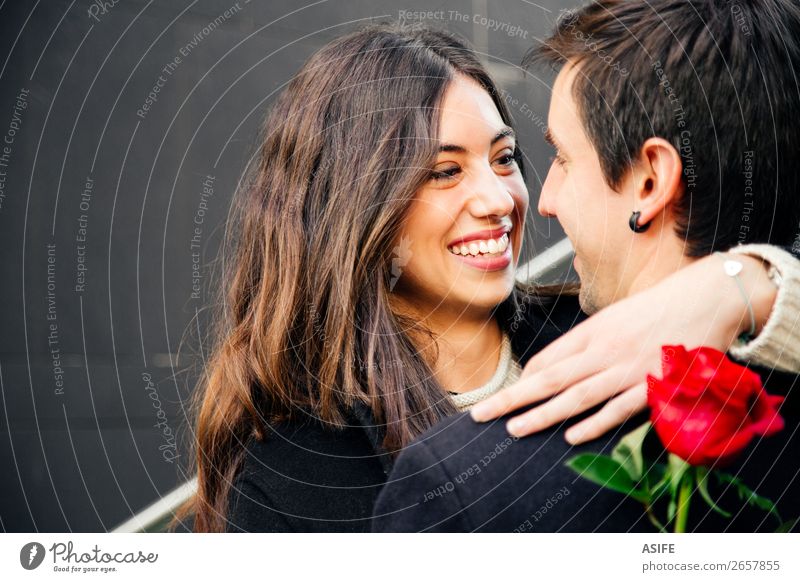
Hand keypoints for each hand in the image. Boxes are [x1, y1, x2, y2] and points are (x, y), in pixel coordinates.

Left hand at [470, 253, 776, 442]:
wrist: (705, 297)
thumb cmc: (656, 309)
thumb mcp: (613, 317)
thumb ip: (584, 342)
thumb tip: (550, 365)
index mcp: (593, 331)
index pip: (548, 358)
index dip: (523, 381)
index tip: (501, 398)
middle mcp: (604, 348)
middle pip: (551, 378)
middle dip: (514, 398)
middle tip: (481, 414)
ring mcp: (628, 367)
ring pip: (578, 395)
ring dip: (543, 414)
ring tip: (514, 428)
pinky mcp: (655, 384)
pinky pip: (620, 407)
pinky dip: (596, 422)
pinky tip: (571, 435)